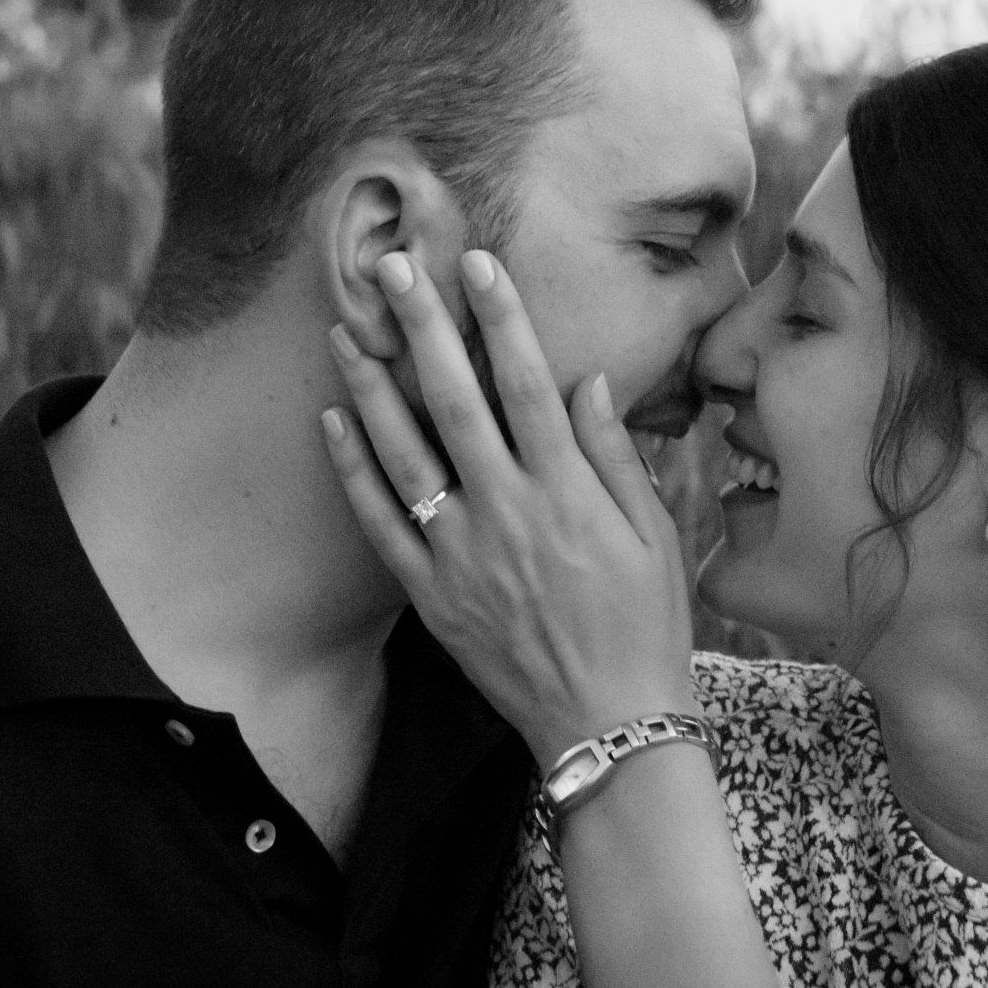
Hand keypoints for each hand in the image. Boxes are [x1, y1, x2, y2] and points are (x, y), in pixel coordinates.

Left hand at [321, 248, 697, 765]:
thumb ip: (614, 455)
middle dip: (421, 327)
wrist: (610, 725)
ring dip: (371, 387)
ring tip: (346, 329)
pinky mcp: (433, 595)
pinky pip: (381, 524)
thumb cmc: (646, 626)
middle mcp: (508, 512)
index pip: (527, 382)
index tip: (476, 261)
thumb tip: (587, 381)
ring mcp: (463, 554)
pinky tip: (333, 422)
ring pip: (404, 454)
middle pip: (455, 400)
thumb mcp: (654, 537)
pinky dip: (353, 471)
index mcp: (568, 491)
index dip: (500, 315)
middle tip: (391, 267)